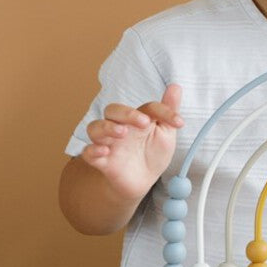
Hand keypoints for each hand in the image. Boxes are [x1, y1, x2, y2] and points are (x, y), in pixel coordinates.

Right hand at [80, 85, 183, 201]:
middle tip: (144, 123)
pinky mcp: (101, 161)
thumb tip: (175, 86)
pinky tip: (104, 151)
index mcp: (138, 118)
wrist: (143, 181)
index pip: (146, 107)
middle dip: (126, 113)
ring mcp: (109, 143)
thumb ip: (169, 111)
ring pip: (95, 127)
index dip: (163, 111)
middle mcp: (120, 126)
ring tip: (122, 132)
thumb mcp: (166, 133)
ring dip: (107, 127)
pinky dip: (92, 150)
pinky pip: (88, 152)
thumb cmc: (153, 153)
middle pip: (112, 110)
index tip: (179, 123)